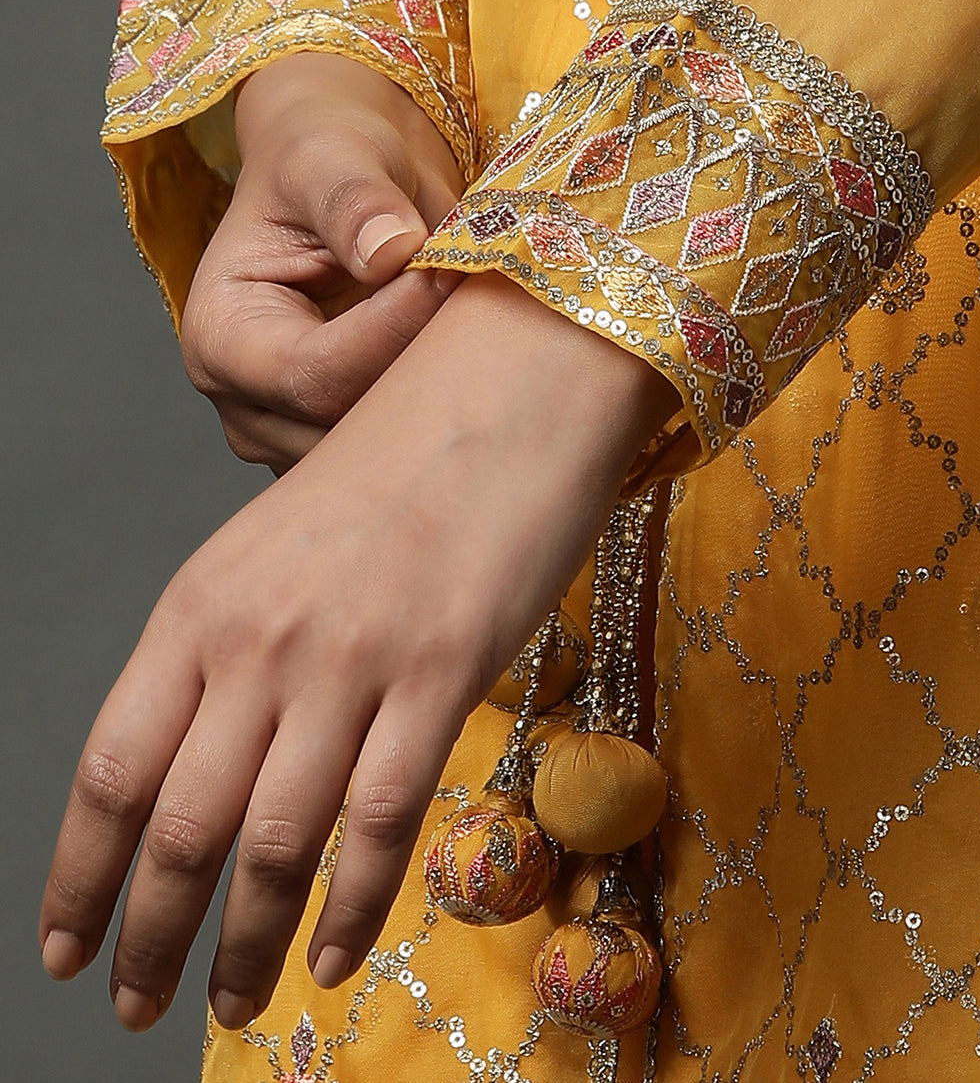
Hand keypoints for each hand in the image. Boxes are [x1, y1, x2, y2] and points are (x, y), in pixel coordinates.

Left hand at [40, 275, 677, 1031]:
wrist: (506, 378)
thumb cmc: (400, 460)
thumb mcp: (279, 544)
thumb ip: (234, 647)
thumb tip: (212, 766)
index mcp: (202, 600)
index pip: (111, 767)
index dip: (79, 873)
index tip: (65, 947)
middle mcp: (258, 636)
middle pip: (180, 826)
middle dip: (151, 936)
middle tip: (141, 1007)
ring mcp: (349, 657)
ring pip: (273, 844)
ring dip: (243, 947)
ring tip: (233, 1008)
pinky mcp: (442, 671)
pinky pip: (381, 823)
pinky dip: (350, 909)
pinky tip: (332, 959)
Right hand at [181, 53, 465, 472]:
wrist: (348, 177)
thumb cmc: (326, 159)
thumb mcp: (331, 154)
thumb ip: (354, 199)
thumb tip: (390, 251)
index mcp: (221, 337)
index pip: (316, 373)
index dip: (396, 328)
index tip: (452, 267)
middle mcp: (249, 405)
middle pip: (351, 427)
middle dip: (425, 365)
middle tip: (474, 292)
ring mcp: (297, 437)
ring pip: (387, 450)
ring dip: (442, 388)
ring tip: (469, 317)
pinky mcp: (350, 444)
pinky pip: (408, 448)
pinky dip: (447, 404)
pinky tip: (469, 350)